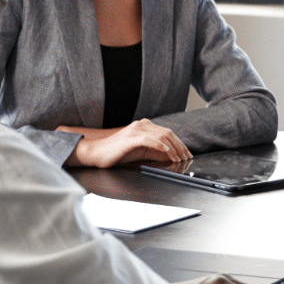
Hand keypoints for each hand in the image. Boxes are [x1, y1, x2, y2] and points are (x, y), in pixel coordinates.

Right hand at [61, 119, 190, 167]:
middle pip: (168, 134)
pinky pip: (148, 139)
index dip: (180, 144)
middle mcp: (142, 125)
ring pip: (161, 136)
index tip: (187, 154)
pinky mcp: (130, 138)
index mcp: (145, 127)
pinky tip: (166, 152)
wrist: (96, 153)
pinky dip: (160, 145)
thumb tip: (172, 156)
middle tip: (187, 158)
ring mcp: (136, 130)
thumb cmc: (117, 153)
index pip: (168, 134)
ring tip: (178, 158)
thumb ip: (156, 152)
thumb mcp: (141, 152)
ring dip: (173, 148)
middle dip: (180, 147)